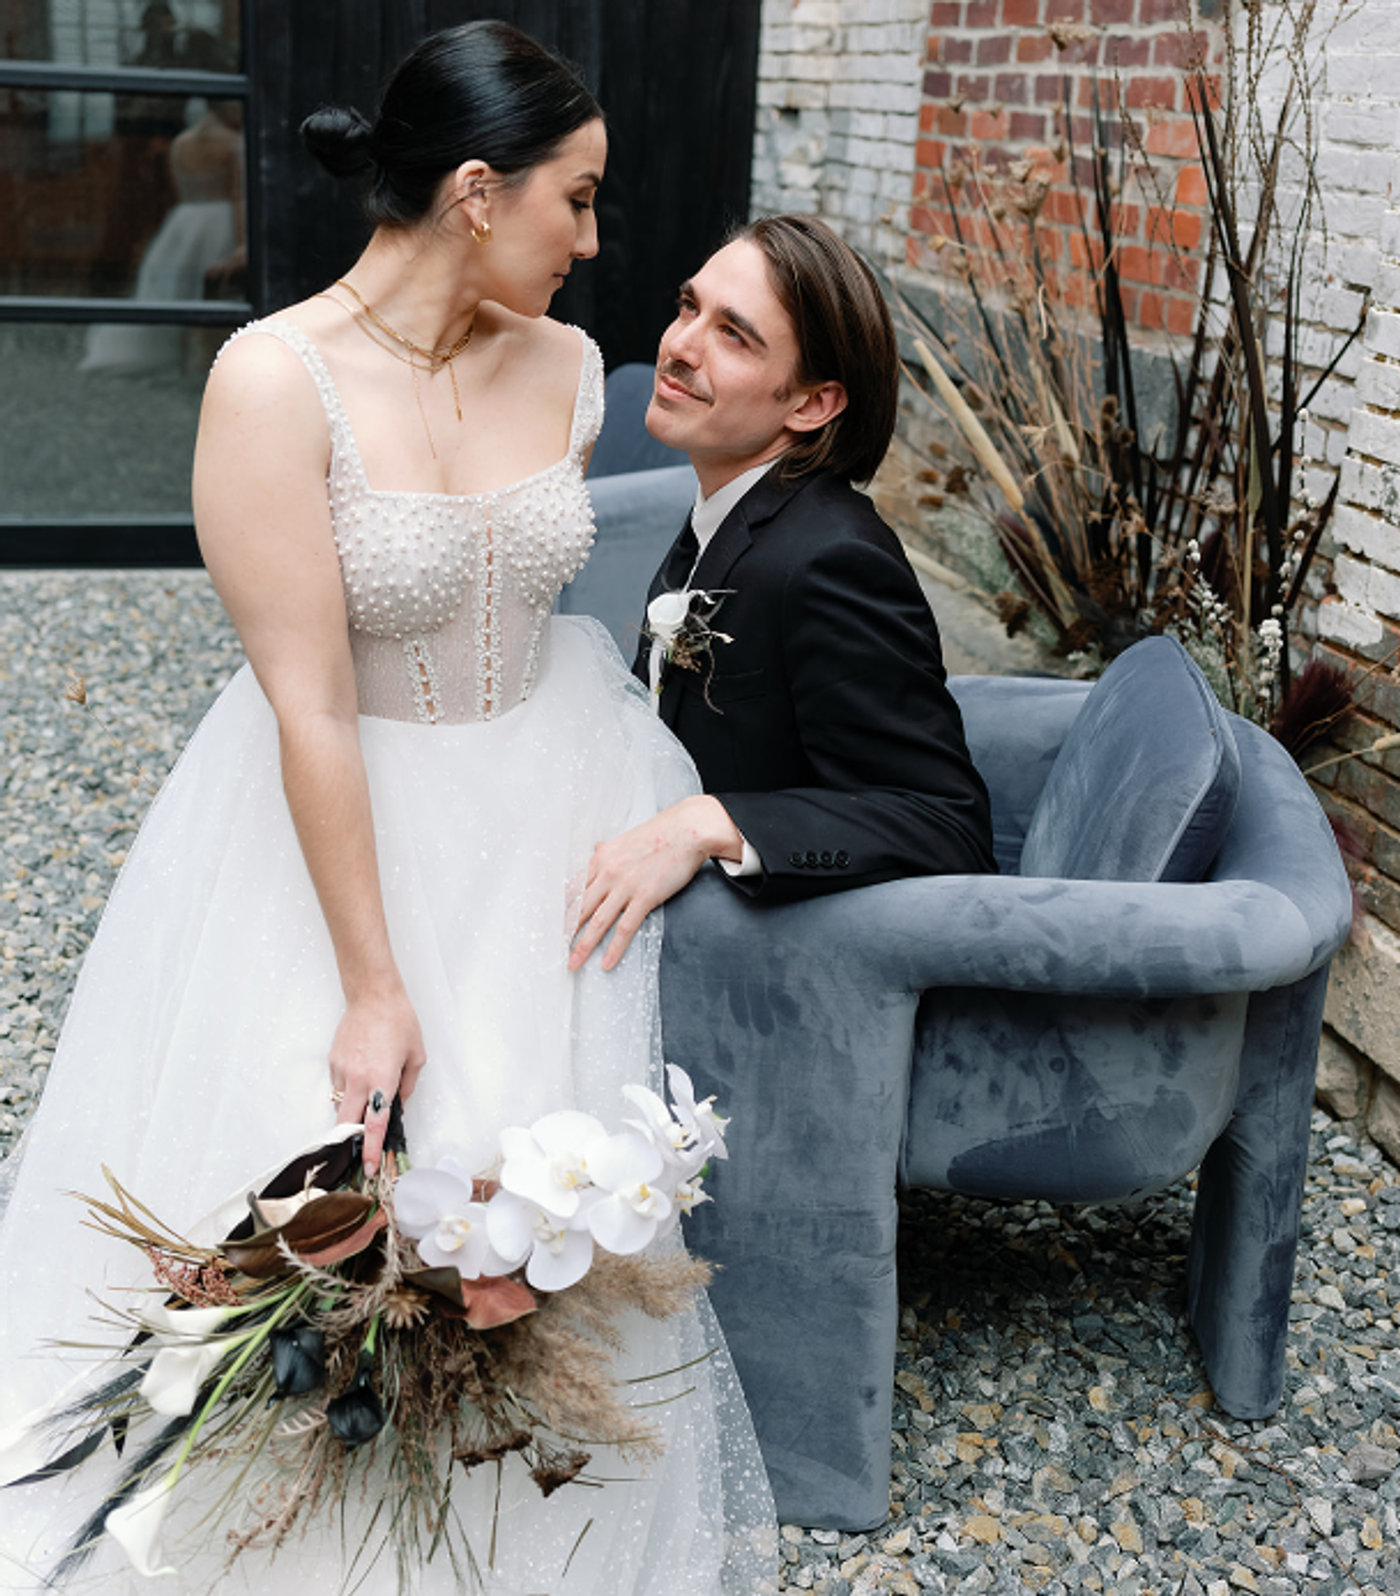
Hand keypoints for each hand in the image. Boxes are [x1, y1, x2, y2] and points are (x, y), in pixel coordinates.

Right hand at [327, 985, 426, 1173]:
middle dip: (349, 1144)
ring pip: (341, 1105)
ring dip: (352, 1112)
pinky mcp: (332, 1062)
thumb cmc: (399, 1021)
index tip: (369, 1168)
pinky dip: (348, 1091)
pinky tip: (361, 1076)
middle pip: (346, 1124)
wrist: (372, 994)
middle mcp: (358, 1079)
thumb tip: (399, 1105)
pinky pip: (338, 1087)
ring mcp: (341, 1071)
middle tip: (357, 1157)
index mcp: (382, 1079)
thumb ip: (408, 1085)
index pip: (375, 1123)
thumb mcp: (416, 1055)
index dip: (371, 1149)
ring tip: (368, 1097)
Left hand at [569, 795, 742, 971]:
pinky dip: (615, 947)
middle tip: (553, 949)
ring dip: (583, 945)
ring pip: (598, 922)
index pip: (573, 889)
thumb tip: (595, 848)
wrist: (687, 829)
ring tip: (573, 963)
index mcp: (601, 859)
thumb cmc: (660, 833)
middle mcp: (608, 873)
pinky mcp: (645, 897)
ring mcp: (625, 886)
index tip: (551, 924)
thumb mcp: (624, 840)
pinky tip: (607, 963)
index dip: (561, 909)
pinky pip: (625, 927)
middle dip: (565, 932)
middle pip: (580, 908)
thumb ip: (607, 849)